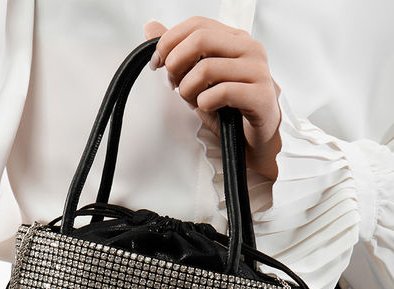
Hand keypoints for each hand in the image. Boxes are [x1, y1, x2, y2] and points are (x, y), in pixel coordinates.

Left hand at [144, 17, 280, 180]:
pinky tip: (207, 108)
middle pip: (200, 40)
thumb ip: (178, 52)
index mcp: (235, 40)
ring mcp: (258, 71)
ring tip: (193, 101)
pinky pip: (221, 92)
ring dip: (189, 89)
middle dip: (176, 63)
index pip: (197, 25)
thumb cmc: (228, 109)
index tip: (157, 63)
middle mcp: (249, 49)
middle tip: (173, 83)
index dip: (170, 41)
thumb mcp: (198, 79)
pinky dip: (205, 103)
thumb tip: (151, 27)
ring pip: (207, 68)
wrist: (253, 140)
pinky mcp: (261, 95)